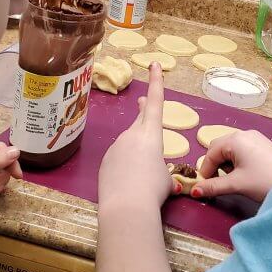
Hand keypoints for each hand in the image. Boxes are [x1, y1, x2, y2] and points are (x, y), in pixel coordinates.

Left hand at [99, 63, 174, 214]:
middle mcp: (132, 135)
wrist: (126, 206)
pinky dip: (124, 167)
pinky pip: (118, 160)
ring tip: (141, 176)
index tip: (154, 64)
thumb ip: (162, 172)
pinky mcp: (105, 161)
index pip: (156, 102)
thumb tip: (159, 176)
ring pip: (129, 144)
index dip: (156, 82)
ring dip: (136, 153)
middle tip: (142, 102)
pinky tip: (127, 183)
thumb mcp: (166, 180)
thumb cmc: (153, 189)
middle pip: (140, 118)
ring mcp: (116, 147)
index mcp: (151, 134)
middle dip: (143, 110)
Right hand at [193, 130, 271, 202]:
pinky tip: (246, 173)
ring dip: (226, 163)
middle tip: (219, 182)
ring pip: (231, 148)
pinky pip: (242, 149)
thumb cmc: (264, 181)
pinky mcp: (263, 144)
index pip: (210, 153)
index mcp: (235, 140)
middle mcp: (244, 134)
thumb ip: (213, 186)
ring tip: (235, 179)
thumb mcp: (236, 184)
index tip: (205, 187)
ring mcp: (255, 137)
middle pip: (219, 147)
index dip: (205, 171)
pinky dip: (238, 160)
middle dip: (215, 165)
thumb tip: (195, 191)